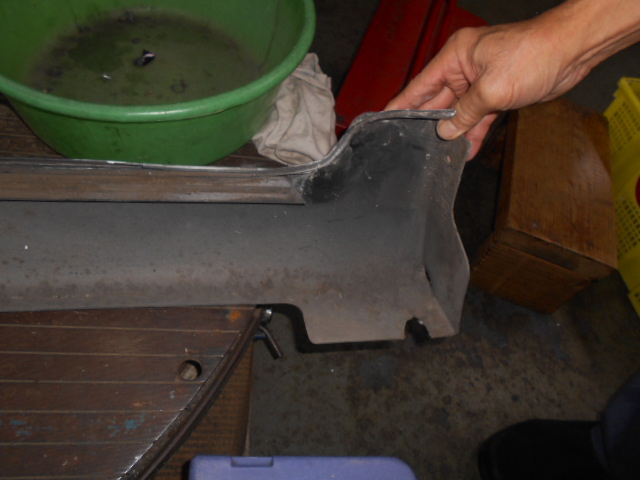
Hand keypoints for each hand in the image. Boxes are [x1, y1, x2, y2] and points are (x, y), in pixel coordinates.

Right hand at [385, 0, 639, 158]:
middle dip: (429, 123)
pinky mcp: (497, 92)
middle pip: (437, 100)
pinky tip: (465, 149)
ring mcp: (481, 81)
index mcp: (456, 57)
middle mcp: (464, 68)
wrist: (571, 51)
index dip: (402, 104)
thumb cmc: (533, 54)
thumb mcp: (492, 88)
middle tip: (411, 145)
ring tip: (438, 155)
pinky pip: (478, 115)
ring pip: (459, 111)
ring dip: (452, 132)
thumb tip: (447, 131)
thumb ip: (466, 113)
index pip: (420, 85)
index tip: (385, 119)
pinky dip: (473, 131)